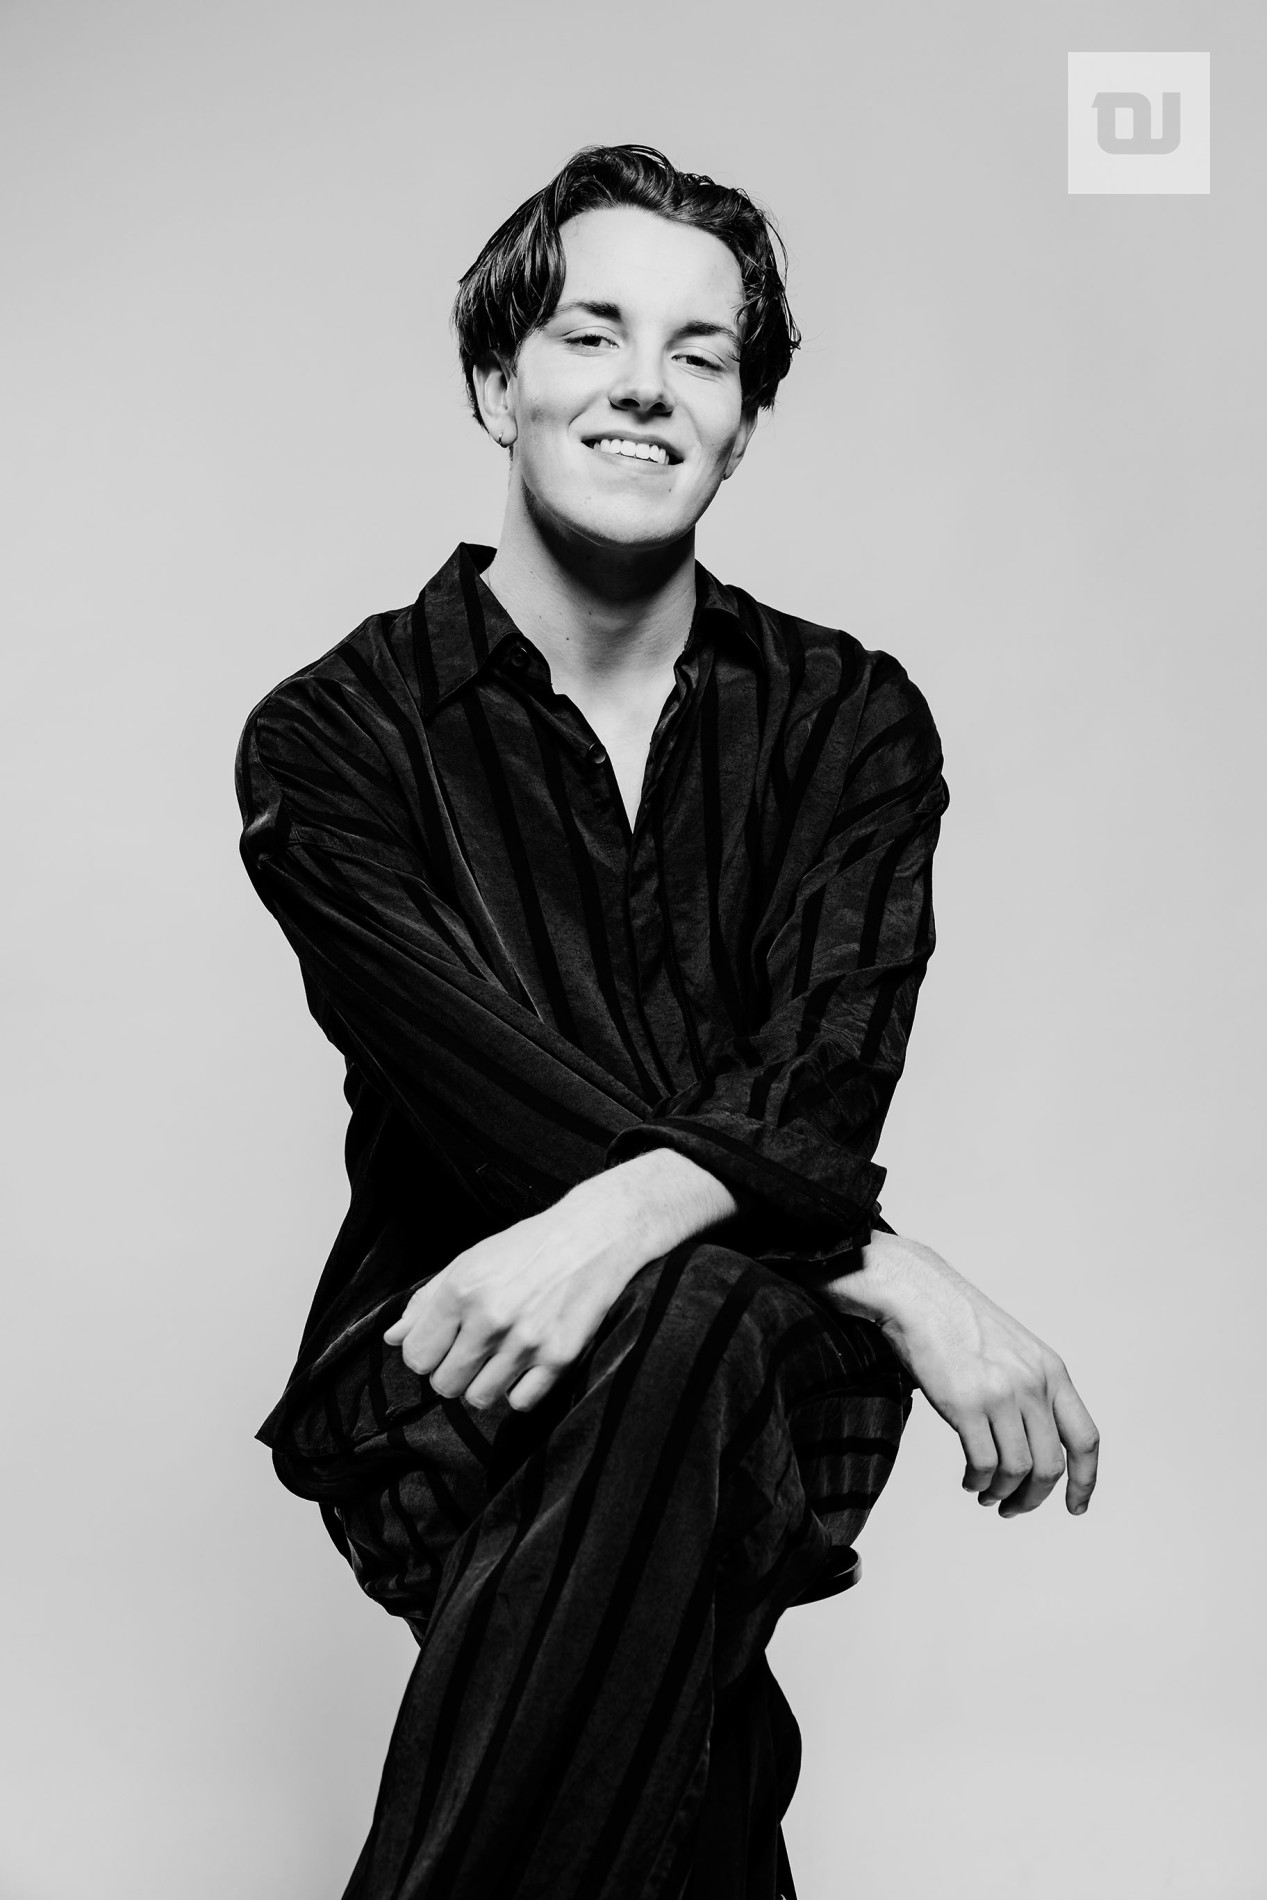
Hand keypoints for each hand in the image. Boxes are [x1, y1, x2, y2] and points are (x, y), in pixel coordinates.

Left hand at [383, 1149, 737, 1412]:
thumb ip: (428, 1300)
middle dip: (454, 1373)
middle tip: (474, 1352)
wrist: (595, 1235)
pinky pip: (520, 1402)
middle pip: (445, 1385)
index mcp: (461, 1289)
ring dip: (485, 1384)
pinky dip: (520, 1390)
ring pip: (480, 1399)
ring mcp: (526, 1341)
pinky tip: (527, 1364)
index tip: (444, 1344)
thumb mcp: (471, 1260)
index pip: (417, 1358)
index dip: (427, 1355)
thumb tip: (392, 1339)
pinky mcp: (559, 1356)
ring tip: (500, 1359)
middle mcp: (490, 1318)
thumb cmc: (528, 1246)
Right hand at [822, 1231, 1099, 1517]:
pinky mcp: (966, 1404)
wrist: (917, 1295)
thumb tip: (1033, 1446)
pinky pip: (984, 1464)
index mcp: (1052, 1371)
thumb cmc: (958, 1323)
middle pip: (1052, 1465)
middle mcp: (1034, 1384)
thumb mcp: (1014, 1350)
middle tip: (1012, 1508)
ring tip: (985, 1495)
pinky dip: (977, 1481)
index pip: (1086, 1439)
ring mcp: (1001, 1394)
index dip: (1085, 1481)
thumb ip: (1031, 1389)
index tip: (1075, 1507)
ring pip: (1018, 1470)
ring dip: (1002, 1494)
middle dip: (1034, 1498)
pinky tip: (968, 1480)